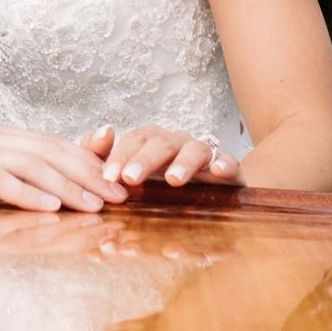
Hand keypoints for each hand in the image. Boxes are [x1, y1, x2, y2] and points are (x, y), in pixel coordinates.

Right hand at [0, 100, 127, 212]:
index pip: (42, 142)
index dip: (79, 159)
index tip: (109, 178)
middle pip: (47, 150)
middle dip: (88, 173)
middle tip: (122, 196)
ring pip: (32, 164)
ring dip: (69, 186)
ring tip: (99, 206)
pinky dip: (27, 193)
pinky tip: (49, 208)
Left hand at [83, 120, 240, 190]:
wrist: (206, 199)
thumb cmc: (159, 185)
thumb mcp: (129, 174)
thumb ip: (104, 155)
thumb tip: (101, 131)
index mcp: (153, 142)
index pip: (135, 140)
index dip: (120, 155)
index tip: (108, 176)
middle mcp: (178, 144)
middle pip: (161, 142)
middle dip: (144, 159)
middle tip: (130, 178)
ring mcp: (205, 156)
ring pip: (195, 150)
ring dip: (183, 163)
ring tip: (173, 180)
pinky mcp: (230, 172)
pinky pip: (230, 162)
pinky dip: (226, 164)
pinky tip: (219, 171)